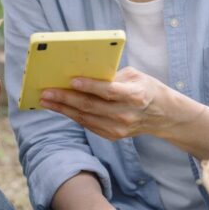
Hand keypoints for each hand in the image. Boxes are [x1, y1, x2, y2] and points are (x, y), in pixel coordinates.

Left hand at [40, 66, 175, 140]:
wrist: (162, 115)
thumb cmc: (146, 88)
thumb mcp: (135, 75)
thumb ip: (112, 76)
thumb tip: (84, 74)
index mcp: (135, 95)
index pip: (109, 91)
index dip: (90, 86)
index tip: (72, 80)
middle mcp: (126, 114)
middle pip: (91, 106)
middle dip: (66, 98)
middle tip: (46, 91)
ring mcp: (119, 128)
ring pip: (85, 118)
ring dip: (63, 109)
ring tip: (46, 100)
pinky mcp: (113, 135)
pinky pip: (88, 124)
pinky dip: (72, 115)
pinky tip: (60, 107)